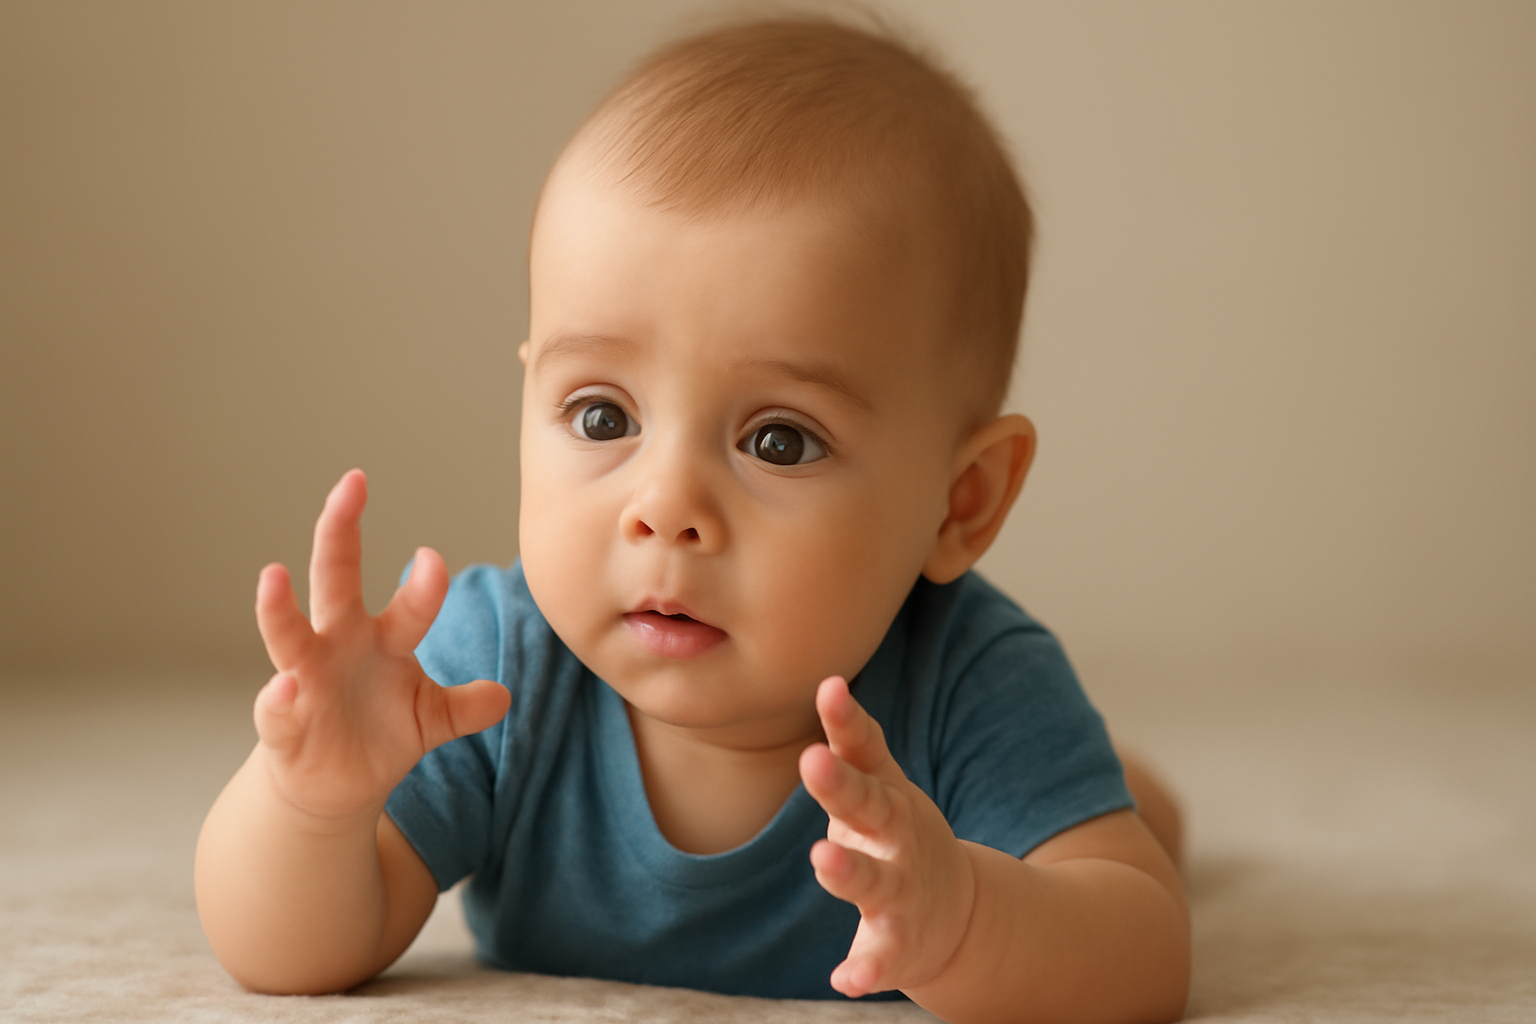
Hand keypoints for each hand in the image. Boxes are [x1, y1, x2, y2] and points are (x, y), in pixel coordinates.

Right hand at [252, 469, 509, 826]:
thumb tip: (504, 697)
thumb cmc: (381, 731)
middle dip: (340, 530)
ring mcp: (306, 681)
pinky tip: (284, 689)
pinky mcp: (283, 725)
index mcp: (381, 638)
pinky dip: (277, 700)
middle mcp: (338, 646)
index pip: (408, 601)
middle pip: (336, 578)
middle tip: (351, 484)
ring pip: (288, 635)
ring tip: (273, 575)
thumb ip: (465, 706)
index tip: (434, 557)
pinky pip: (275, 709)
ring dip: (278, 608)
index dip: (423, 583)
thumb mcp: (432, 719)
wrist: (336, 786)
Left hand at [799, 676, 976, 997]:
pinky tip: (845, 979)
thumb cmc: (897, 833)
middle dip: (841, 786)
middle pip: (869, 807)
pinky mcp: (898, 943)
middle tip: (812, 761)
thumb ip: (854, 741)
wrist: (960, 914)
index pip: (865, 751)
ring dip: (849, 871)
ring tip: (822, 859)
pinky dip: (866, 968)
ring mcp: (901, 891)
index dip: (846, 721)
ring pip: (874, 882)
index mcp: (887, 796)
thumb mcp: (883, 784)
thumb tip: (828, 680)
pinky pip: (881, 957)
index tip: (829, 688)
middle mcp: (897, 839)